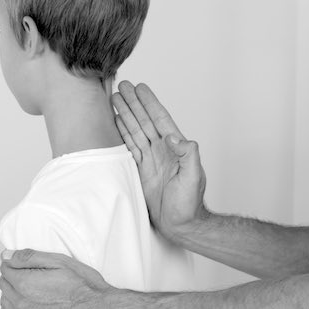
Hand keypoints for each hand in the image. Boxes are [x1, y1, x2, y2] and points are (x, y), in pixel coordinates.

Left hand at [0, 249, 119, 308]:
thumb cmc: (85, 288)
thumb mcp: (61, 262)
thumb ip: (30, 257)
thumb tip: (6, 255)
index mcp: (26, 284)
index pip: (5, 269)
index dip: (14, 263)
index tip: (24, 264)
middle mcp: (22, 305)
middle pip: (4, 285)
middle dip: (13, 277)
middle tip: (30, 275)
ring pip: (5, 303)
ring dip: (12, 294)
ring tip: (30, 290)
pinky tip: (25, 307)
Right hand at [112, 81, 207, 241]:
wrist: (180, 224)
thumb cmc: (190, 203)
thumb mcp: (194, 177)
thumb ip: (188, 155)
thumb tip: (174, 137)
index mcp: (175, 147)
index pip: (160, 119)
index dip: (150, 103)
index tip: (140, 88)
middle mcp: (161, 150)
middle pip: (144, 120)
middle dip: (133, 103)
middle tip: (122, 85)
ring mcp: (150, 159)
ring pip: (135, 130)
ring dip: (125, 114)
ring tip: (114, 98)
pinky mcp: (139, 169)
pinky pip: (128, 147)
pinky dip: (121, 133)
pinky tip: (115, 121)